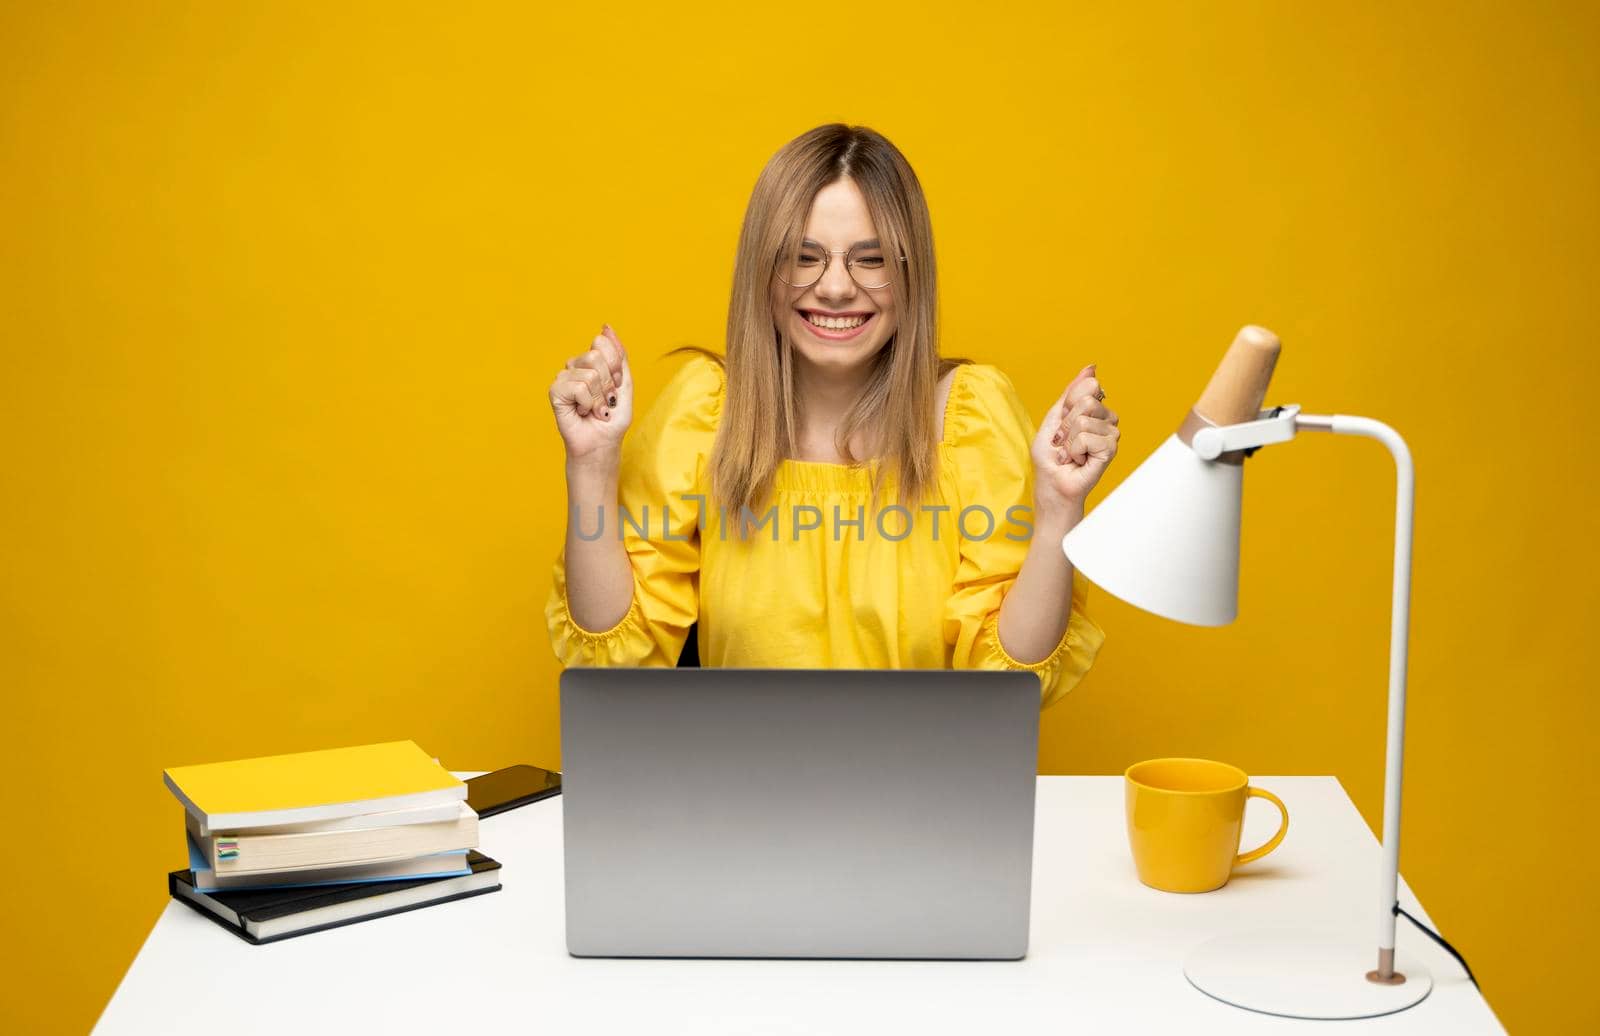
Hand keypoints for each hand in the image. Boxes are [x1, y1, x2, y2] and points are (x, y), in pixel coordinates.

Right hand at [549, 325, 633, 463]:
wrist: (602, 444)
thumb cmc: (612, 419)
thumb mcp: (625, 384)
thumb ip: (619, 356)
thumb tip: (606, 327)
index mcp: (593, 362)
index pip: (602, 343)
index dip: (615, 365)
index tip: (616, 385)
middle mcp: (576, 366)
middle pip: (596, 356)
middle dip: (609, 383)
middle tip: (606, 401)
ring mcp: (565, 378)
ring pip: (590, 374)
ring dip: (599, 398)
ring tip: (595, 410)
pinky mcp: (555, 391)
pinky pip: (578, 387)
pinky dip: (587, 403)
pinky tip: (583, 412)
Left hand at [1031, 363, 1119, 520]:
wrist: (1052, 486)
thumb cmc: (1051, 459)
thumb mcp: (1053, 419)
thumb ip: (1071, 393)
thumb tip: (1091, 367)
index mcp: (1094, 411)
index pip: (1089, 386)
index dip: (1068, 405)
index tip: (1061, 425)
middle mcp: (1106, 420)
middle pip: (1088, 401)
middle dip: (1066, 423)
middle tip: (1065, 442)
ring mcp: (1111, 435)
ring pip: (1086, 420)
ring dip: (1069, 440)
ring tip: (1070, 453)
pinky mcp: (1111, 450)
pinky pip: (1088, 437)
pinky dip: (1074, 450)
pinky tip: (1078, 460)